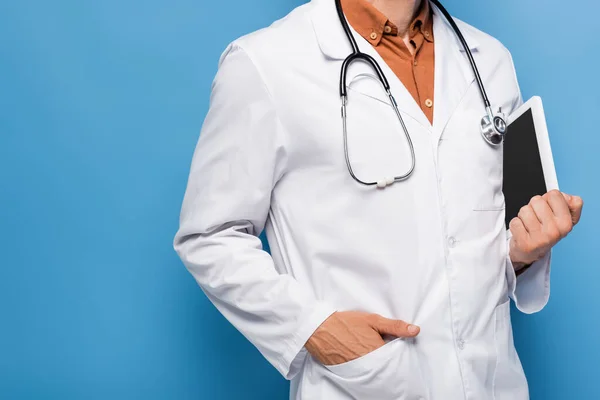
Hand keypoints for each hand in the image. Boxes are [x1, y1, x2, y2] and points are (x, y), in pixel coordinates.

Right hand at [304, 311, 419, 365]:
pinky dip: (368, 371)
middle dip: (390, 363)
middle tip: (386, 353)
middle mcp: (369, 365)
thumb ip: (394, 326)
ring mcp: (359, 371)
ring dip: (379, 367)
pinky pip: (364, 376)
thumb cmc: (345, 323)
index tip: (399, 350)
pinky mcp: (349, 374)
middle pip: (387, 369)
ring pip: (377, 374)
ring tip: (377, 357)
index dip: (400, 355)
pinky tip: (366, 362)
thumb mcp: (372, 320)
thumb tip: (415, 330)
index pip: (397, 360)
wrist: (319, 329)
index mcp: (377, 352)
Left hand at [509, 190, 582, 269]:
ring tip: (529, 225)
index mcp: (567, 223)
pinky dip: (515, 224)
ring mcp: (540, 239)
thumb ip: (570, 204)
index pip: (554, 194)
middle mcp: (555, 231)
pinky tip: (522, 232)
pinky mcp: (525, 244)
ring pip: (524, 210)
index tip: (548, 209)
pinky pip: (515, 222)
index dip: (547, 199)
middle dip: (533, 206)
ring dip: (523, 215)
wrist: (531, 253)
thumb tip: (568, 197)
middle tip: (536, 218)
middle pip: (537, 200)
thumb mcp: (563, 218)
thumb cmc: (545, 232)